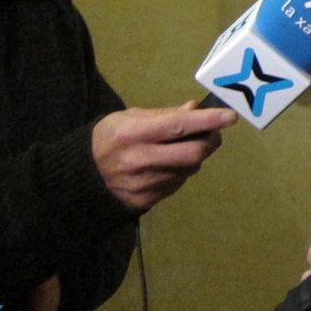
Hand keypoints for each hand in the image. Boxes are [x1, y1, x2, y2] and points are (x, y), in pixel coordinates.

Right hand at [91, 101, 236, 211]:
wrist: (80, 178)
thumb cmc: (108, 139)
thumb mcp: (129, 118)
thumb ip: (165, 114)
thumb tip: (195, 109)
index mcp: (133, 134)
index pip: (179, 126)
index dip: (208, 120)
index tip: (230, 116)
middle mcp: (140, 160)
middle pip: (193, 153)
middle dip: (210, 141)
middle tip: (212, 134)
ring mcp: (144, 184)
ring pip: (190, 169)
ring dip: (195, 157)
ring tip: (181, 149)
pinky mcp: (146, 200)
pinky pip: (178, 183)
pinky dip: (181, 171)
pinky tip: (168, 165)